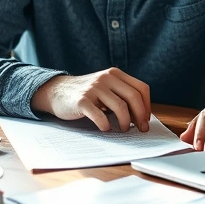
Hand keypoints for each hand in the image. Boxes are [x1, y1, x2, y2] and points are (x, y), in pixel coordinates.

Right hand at [31, 68, 150, 131]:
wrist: (57, 91)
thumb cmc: (87, 94)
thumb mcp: (106, 88)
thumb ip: (122, 95)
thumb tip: (141, 117)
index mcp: (115, 74)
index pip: (141, 88)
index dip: (147, 106)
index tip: (145, 119)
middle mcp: (106, 78)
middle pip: (133, 97)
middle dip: (140, 116)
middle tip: (140, 129)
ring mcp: (93, 88)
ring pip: (120, 107)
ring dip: (125, 122)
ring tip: (123, 129)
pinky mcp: (82, 100)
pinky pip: (100, 115)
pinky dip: (106, 125)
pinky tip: (106, 128)